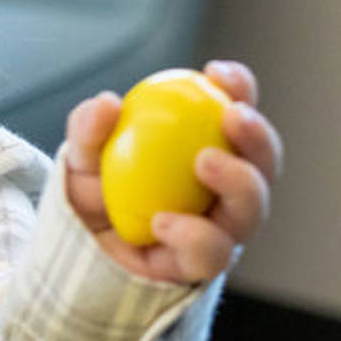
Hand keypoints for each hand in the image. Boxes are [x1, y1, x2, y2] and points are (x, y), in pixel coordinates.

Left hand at [62, 60, 283, 282]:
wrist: (76, 247)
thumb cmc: (93, 189)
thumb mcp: (83, 155)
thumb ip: (89, 129)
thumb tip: (106, 103)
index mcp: (211, 150)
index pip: (237, 116)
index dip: (239, 89)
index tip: (217, 72)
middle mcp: (228, 191)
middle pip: (263, 164)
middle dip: (259, 136)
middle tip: (233, 116)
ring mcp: (222, 231)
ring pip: (251, 212)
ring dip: (240, 182)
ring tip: (207, 162)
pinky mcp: (202, 268)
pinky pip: (211, 255)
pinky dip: (192, 235)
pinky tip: (164, 222)